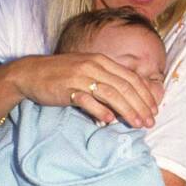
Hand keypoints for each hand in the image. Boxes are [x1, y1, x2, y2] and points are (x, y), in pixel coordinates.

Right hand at [12, 54, 162, 128]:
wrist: (31, 73)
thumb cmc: (62, 75)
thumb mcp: (88, 71)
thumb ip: (107, 81)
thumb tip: (127, 100)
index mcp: (102, 60)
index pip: (131, 78)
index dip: (145, 95)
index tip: (154, 111)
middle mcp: (94, 66)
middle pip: (125, 87)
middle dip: (141, 106)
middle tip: (149, 123)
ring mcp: (81, 76)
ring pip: (111, 94)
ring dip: (127, 111)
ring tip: (137, 125)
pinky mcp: (67, 88)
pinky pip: (88, 100)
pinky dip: (101, 110)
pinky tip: (110, 120)